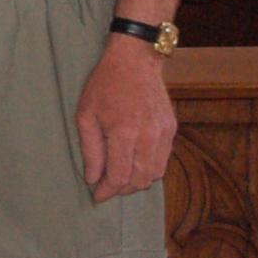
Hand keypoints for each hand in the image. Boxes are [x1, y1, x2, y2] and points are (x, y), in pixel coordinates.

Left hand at [76, 35, 177, 202]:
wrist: (135, 61)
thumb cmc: (105, 85)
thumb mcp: (86, 115)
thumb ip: (90, 150)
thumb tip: (92, 178)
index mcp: (124, 133)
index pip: (119, 176)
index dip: (107, 191)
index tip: (97, 196)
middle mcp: (148, 137)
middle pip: (140, 180)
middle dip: (122, 190)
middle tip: (107, 189)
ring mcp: (163, 133)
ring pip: (155, 173)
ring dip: (137, 182)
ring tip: (120, 179)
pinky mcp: (172, 129)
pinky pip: (163, 159)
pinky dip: (149, 168)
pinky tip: (135, 164)